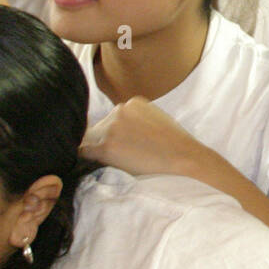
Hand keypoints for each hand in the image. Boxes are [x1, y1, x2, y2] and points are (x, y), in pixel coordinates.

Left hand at [80, 97, 232, 182]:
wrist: (185, 158)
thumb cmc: (176, 147)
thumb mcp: (157, 122)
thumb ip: (137, 122)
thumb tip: (121, 135)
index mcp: (134, 103)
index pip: (112, 119)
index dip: (114, 136)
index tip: (124, 148)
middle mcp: (119, 109)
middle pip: (99, 128)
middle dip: (105, 143)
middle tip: (122, 159)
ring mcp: (111, 126)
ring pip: (90, 140)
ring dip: (99, 151)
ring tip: (120, 163)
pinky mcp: (106, 144)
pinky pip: (84, 151)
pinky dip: (89, 159)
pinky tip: (102, 165)